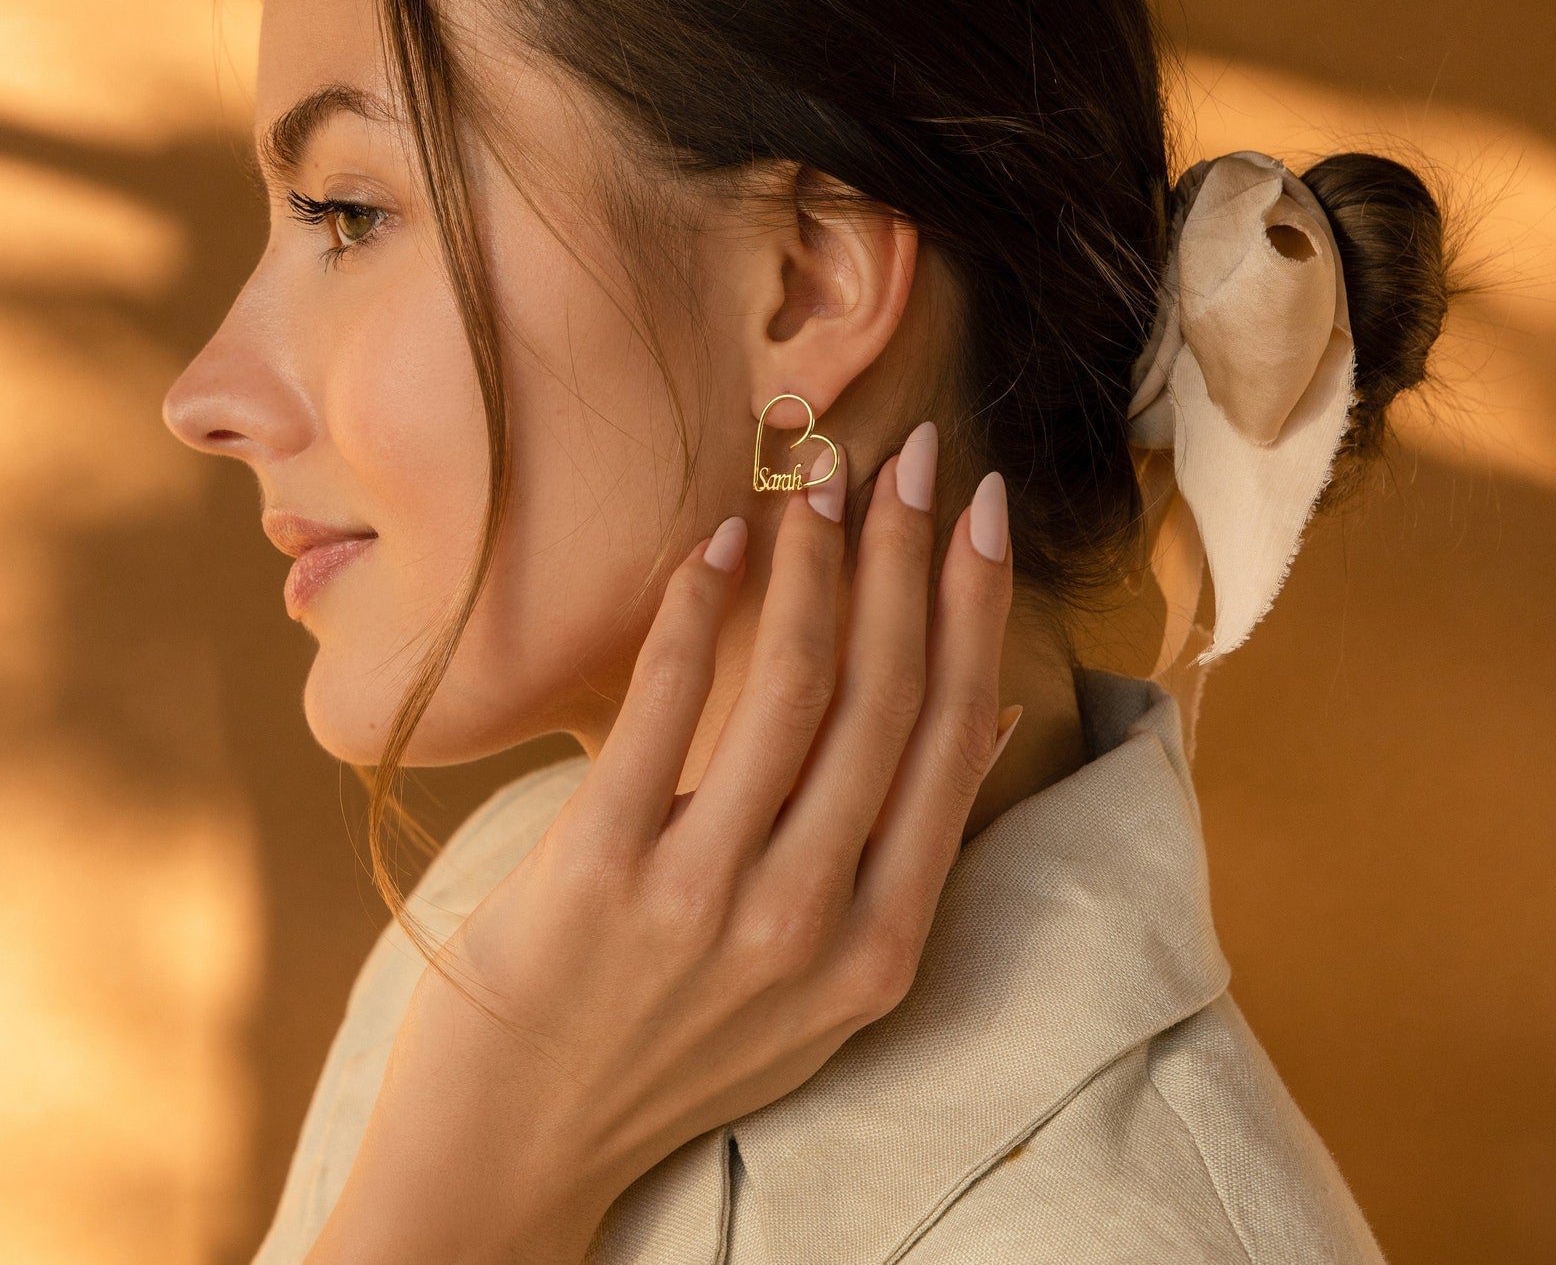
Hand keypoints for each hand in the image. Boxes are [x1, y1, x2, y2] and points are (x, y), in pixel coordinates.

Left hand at [311, 424, 1015, 1264]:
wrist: (516, 1157)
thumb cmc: (676, 1049)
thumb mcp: (825, 983)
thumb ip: (902, 854)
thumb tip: (981, 718)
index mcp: (879, 948)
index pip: (949, 738)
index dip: (974, 607)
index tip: (980, 510)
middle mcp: (808, 926)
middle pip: (883, 694)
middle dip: (907, 554)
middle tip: (911, 455)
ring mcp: (703, 900)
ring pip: (792, 689)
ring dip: (814, 563)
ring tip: (817, 480)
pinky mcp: (598, 872)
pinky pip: (664, 707)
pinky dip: (696, 609)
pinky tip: (719, 543)